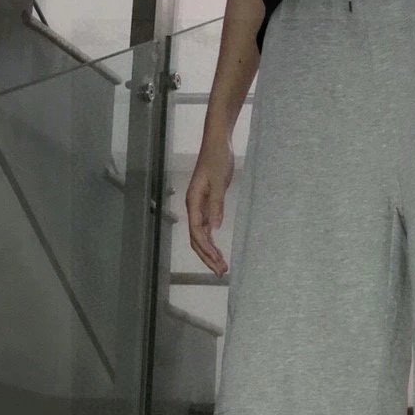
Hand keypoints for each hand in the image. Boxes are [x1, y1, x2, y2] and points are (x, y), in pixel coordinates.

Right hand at [186, 138, 234, 276]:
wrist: (217, 143)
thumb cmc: (217, 158)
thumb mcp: (218, 182)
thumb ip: (216, 204)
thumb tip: (214, 227)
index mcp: (193, 202)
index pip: (197, 233)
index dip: (207, 250)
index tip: (219, 263)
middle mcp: (193, 206)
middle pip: (196, 239)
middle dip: (207, 257)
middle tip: (221, 272)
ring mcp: (198, 206)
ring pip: (200, 235)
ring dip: (209, 252)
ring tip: (221, 266)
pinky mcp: (206, 203)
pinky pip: (205, 228)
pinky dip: (211, 241)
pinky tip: (218, 250)